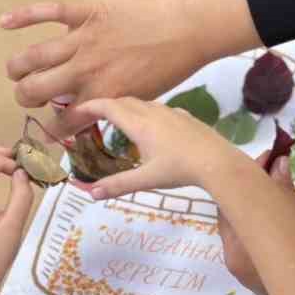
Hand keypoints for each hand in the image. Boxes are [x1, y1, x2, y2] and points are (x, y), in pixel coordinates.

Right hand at [2, 0, 262, 138]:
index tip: (47, 131)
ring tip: (16, 71)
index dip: (51, 131)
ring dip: (17, 67)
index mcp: (100, 96)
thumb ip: (111, 108)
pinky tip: (4, 22)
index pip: (61, 121)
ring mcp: (82, 40)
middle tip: (29, 95)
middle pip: (34, 90)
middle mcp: (84, 71)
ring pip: (33, 57)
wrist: (185, 30)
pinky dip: (23, 16)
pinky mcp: (86, 12)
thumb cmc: (169, 68)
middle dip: (25, 97)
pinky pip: (48, 12)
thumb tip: (89, 118)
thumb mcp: (141, 100)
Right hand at [68, 97, 247, 199]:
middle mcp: (153, 112)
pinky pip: (160, 109)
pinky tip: (152, 127)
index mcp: (139, 124)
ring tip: (119, 121)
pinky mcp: (186, 116)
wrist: (218, 161)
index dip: (90, 106)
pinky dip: (146, 112)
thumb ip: (118, 185)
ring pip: (142, 103)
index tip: (76, 109)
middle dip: (105, 106)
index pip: (108, 106)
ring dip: (126, 108)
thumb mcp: (147, 180)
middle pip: (123, 101)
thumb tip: (90, 193)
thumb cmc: (180, 169)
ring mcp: (172, 112)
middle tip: (93, 116)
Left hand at [220, 153, 294, 294]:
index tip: (272, 156)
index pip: (231, 196)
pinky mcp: (252, 273)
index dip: (250, 172)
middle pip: (233, 208)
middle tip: (277, 165)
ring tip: (280, 182)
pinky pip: (249, 237)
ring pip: (241, 222)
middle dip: (252, 185)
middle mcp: (233, 255)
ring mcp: (241, 266)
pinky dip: (259, 218)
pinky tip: (280, 209)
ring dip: (256, 201)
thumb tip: (278, 163)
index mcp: (240, 244)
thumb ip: (287, 196)